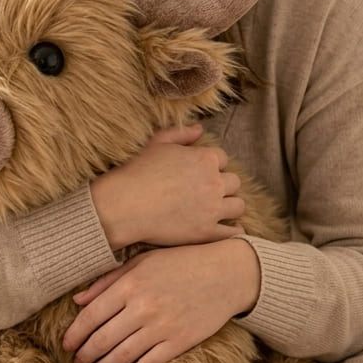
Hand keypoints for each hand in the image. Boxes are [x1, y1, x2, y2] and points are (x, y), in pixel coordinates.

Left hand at [63, 238, 260, 362]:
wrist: (226, 273)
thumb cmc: (182, 262)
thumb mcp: (143, 261)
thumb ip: (108, 280)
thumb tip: (78, 300)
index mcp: (131, 284)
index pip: (91, 315)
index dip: (75, 334)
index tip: (65, 345)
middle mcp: (143, 307)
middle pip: (102, 339)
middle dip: (85, 354)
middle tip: (76, 362)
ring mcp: (161, 327)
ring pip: (121, 356)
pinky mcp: (179, 343)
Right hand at [89, 124, 245, 250]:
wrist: (124, 205)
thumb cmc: (137, 172)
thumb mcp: (157, 143)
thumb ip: (181, 134)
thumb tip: (199, 129)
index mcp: (205, 159)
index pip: (222, 159)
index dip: (212, 165)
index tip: (200, 173)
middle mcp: (215, 183)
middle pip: (234, 182)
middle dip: (223, 185)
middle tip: (208, 192)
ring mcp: (213, 209)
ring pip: (238, 205)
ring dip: (229, 205)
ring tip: (216, 210)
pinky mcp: (207, 232)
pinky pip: (233, 233)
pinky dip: (232, 231)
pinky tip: (223, 230)